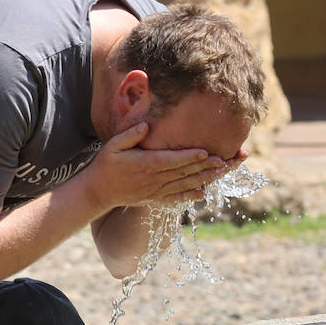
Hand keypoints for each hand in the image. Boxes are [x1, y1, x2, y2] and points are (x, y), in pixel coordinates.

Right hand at [84, 122, 230, 210]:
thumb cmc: (106, 165)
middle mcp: (154, 179)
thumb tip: (147, 125)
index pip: (173, 160)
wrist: (98, 192)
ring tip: (222, 172)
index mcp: (146, 164)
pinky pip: (176, 198)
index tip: (208, 153)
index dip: (191, 157)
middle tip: (227, 161)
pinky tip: (204, 193)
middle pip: (185, 172)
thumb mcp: (113, 145)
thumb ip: (131, 135)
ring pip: (185, 184)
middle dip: (207, 166)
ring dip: (205, 179)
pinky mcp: (155, 198)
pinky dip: (191, 195)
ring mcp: (156, 191)